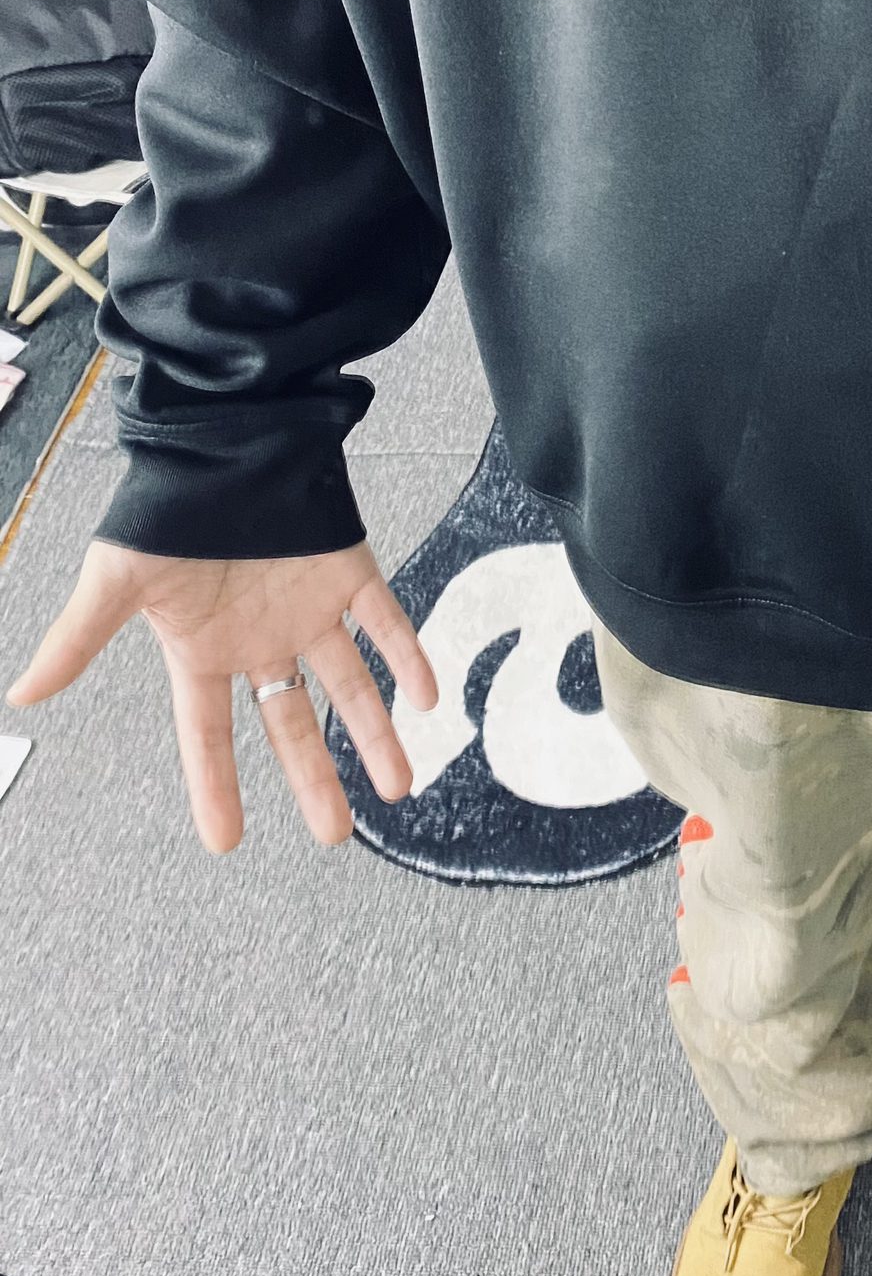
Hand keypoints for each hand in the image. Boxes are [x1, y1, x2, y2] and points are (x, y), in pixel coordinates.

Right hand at [5, 539, 438, 852]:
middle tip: (336, 834)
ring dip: (376, 734)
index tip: (226, 841)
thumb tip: (20, 695)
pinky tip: (427, 698)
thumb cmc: (165, 503)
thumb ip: (78, 639)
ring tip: (400, 786)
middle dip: (315, 778)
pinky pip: (387, 622)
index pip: (209, 732)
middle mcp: (261, 638)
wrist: (221, 434)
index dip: (216, 786)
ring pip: (350, 685)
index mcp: (204, 649)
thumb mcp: (115, 578)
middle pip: (292, 723)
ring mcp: (309, 607)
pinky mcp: (349, 570)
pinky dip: (409, 658)